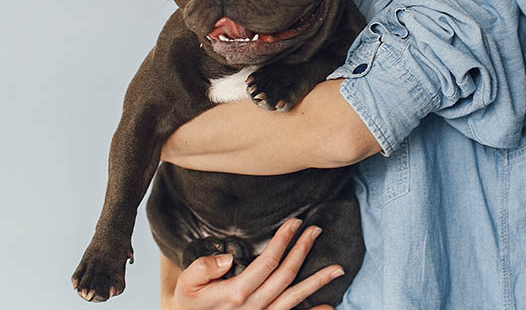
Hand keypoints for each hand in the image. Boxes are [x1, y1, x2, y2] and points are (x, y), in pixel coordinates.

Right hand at [164, 218, 343, 309]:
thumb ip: (204, 268)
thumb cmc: (190, 304)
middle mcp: (253, 307)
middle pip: (286, 275)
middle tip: (316, 231)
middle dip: (303, 250)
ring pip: (295, 298)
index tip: (295, 223)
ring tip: (337, 268)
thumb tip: (227, 257)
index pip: (268, 262)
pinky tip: (328, 306)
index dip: (284, 240)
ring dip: (317, 282)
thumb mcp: (187, 284)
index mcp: (236, 293)